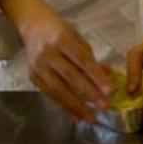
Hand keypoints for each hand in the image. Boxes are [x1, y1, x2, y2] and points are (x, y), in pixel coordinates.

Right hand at [19, 0, 111, 123]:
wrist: (32, 26)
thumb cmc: (59, 30)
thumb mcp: (77, 37)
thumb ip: (90, 57)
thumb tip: (108, 74)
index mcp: (62, 39)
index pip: (82, 61)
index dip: (97, 77)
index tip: (110, 91)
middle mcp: (48, 54)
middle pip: (71, 77)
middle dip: (89, 94)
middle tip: (104, 107)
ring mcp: (38, 67)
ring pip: (58, 90)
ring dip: (76, 106)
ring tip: (91, 117)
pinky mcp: (33, 77)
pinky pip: (50, 95)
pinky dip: (64, 106)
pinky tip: (75, 115)